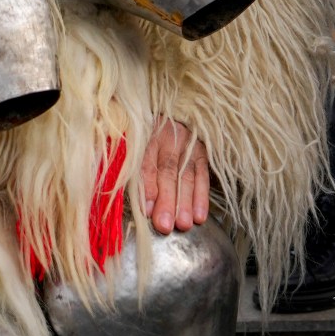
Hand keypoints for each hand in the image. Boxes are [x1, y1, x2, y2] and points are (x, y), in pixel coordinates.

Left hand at [139, 117, 209, 234]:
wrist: (169, 110)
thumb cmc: (144, 132)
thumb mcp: (133, 143)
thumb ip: (132, 168)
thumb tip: (137, 203)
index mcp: (146, 134)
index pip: (146, 162)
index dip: (147, 187)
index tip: (146, 210)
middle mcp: (168, 138)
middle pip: (168, 171)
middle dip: (167, 200)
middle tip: (165, 225)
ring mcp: (187, 144)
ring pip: (187, 175)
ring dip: (186, 202)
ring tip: (184, 224)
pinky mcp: (202, 151)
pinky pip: (203, 175)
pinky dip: (202, 196)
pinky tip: (200, 215)